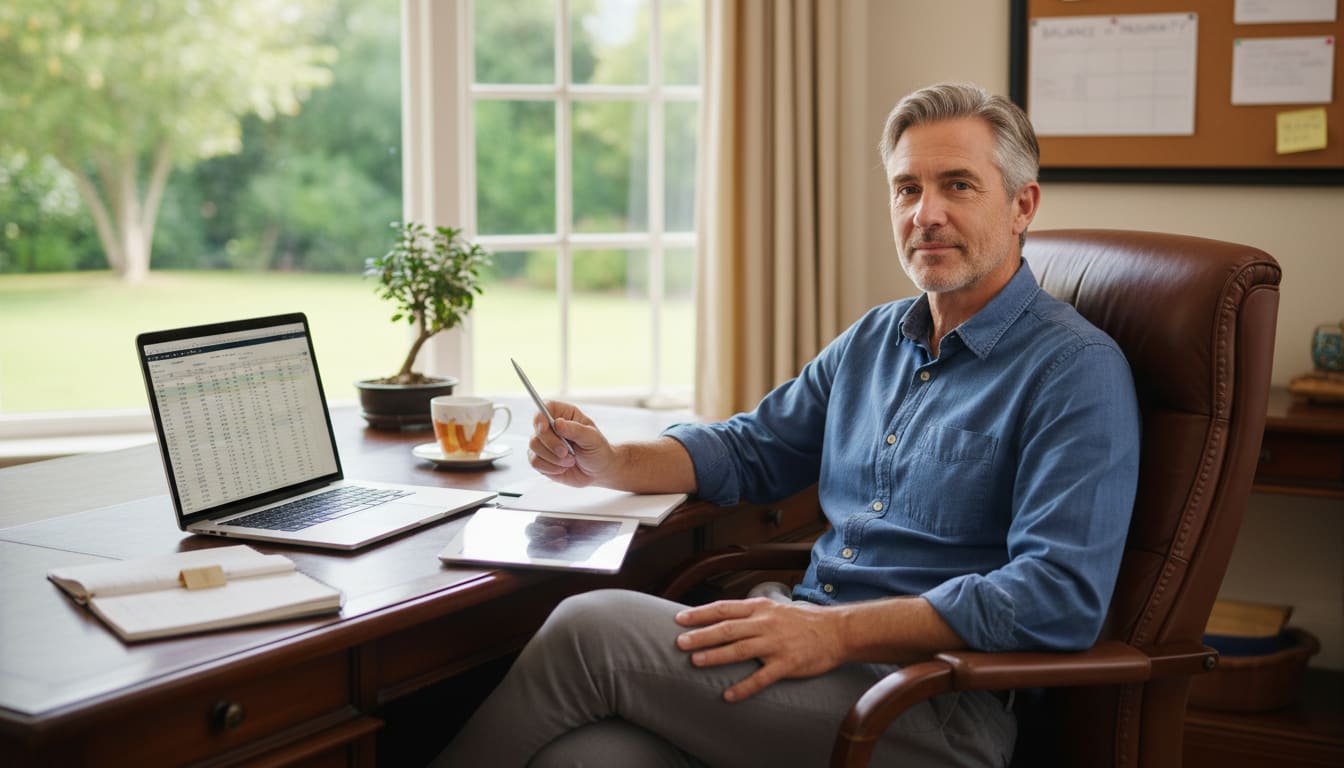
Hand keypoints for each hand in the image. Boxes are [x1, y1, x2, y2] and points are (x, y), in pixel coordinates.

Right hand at [527, 400, 616, 486]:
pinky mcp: (541, 458)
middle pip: (537, 431)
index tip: (544, 428)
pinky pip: (535, 462)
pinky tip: (562, 468)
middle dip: (551, 444)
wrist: (598, 471)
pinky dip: (550, 467)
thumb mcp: (593, 439)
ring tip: (570, 461)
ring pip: (533, 447)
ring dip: (553, 458)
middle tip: (566, 452)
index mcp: (565, 414)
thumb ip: (577, 430)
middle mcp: (551, 427)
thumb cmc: (598, 450)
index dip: (540, 417)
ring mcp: (544, 443)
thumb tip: (558, 423)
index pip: (545, 408)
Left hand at [674, 597, 845, 701]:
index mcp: (759, 609)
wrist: (836, 631)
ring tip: (696, 661)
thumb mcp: (773, 608)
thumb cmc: (801, 621)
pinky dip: (744, 687)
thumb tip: (720, 618)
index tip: (679, 619)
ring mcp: (776, 644)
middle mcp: (765, 624)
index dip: (700, 613)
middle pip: (727, 628)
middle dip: (701, 635)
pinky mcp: (787, 663)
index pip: (724, 609)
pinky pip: (762, 677)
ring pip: (740, 649)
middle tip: (679, 642)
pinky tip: (729, 695)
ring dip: (716, 656)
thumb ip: (749, 613)